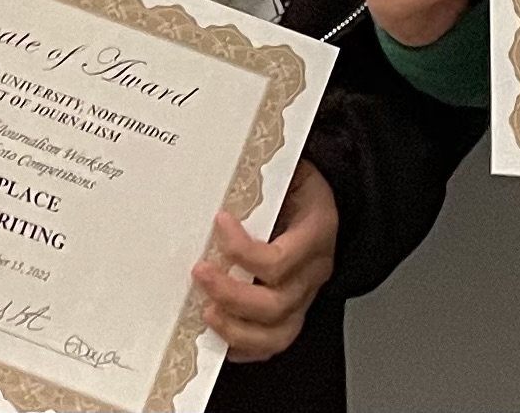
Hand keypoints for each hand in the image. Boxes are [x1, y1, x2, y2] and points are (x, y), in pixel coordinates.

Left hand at [195, 161, 336, 359]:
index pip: (280, 259)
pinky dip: (244, 346)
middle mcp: (314, 271)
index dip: (243, 250)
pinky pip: (272, 344)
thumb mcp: (288, 172)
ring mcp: (305, 297)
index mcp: (317, 231)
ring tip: (206, 312)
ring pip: (276, 334)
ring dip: (235, 328)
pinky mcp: (292, 313)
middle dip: (231, 294)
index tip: (220, 222)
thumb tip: (219, 183)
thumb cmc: (298, 186)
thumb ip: (260, 184)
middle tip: (200, 273)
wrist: (319, 201)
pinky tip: (220, 334)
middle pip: (276, 303)